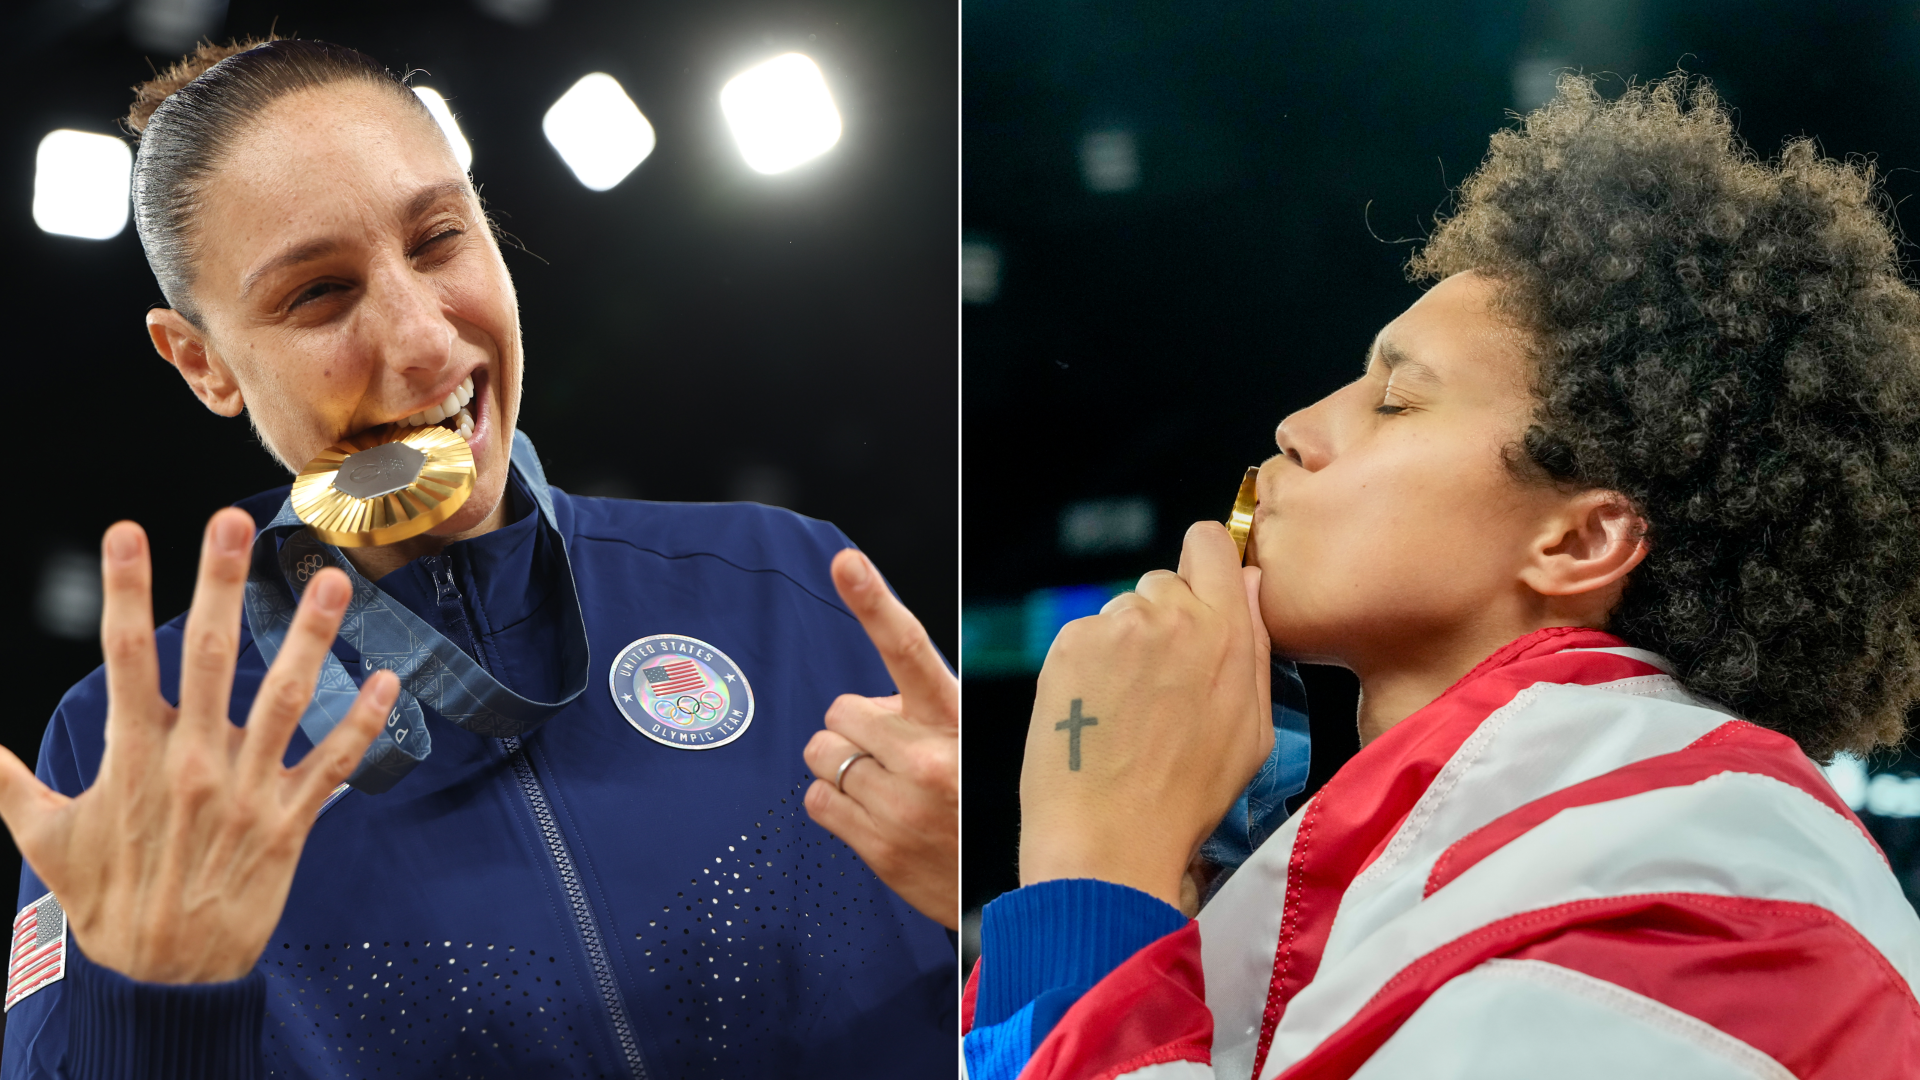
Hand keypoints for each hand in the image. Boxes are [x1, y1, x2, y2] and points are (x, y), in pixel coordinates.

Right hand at [0, 510, 395, 982]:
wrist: (161, 977)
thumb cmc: (106, 902)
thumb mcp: (45, 839)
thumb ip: (12, 784)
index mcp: (132, 756)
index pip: (123, 654)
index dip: (125, 589)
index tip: (129, 530)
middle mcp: (193, 762)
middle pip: (210, 656)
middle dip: (219, 584)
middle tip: (233, 522)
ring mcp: (248, 789)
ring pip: (287, 697)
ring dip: (313, 636)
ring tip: (333, 580)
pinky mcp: (291, 821)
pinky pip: (335, 762)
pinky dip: (365, 722)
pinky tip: (389, 680)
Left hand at [803, 550, 958, 929]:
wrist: (1001, 893)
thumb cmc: (977, 806)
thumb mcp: (968, 744)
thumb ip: (923, 713)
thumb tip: (869, 707)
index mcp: (954, 721)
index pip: (910, 648)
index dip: (874, 601)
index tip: (845, 561)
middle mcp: (927, 758)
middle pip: (840, 710)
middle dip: (855, 728)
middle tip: (890, 754)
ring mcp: (900, 805)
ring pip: (821, 754)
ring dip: (843, 765)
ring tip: (884, 787)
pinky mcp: (877, 846)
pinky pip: (816, 800)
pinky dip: (834, 803)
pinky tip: (870, 814)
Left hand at [1018, 521, 1272, 909]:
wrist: (1111, 838)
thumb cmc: (1185, 798)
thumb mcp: (1252, 731)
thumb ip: (1254, 646)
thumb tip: (1248, 584)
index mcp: (1226, 633)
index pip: (1210, 543)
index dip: (1203, 564)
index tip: (1198, 592)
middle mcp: (1172, 616)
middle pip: (1164, 582)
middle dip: (1163, 619)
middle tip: (1158, 683)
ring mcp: (1116, 627)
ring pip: (1122, 612)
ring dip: (1123, 645)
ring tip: (1124, 710)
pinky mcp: (1070, 643)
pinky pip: (1083, 635)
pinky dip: (1086, 665)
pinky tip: (1095, 712)